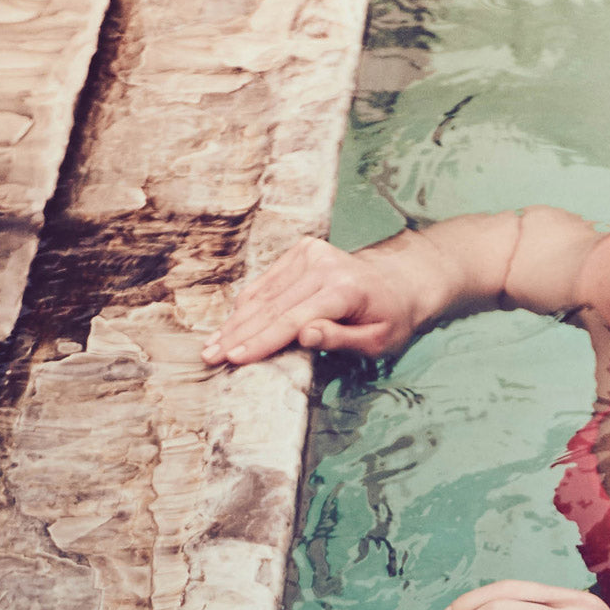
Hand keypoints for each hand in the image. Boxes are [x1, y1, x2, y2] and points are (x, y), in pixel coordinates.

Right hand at [201, 238, 422, 365]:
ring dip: (235, 322)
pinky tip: (229, 325)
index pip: (292, 319)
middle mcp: (324, 265)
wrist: (400, 282)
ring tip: (211, 345)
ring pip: (264, 294)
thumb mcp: (379, 341)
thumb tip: (304, 334)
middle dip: (238, 335)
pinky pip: (267, 282)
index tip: (234, 358)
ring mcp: (311, 254)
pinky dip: (247, 305)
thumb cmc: (390, 319)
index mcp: (344, 289)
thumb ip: (341, 338)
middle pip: (272, 307)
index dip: (261, 341)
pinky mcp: (302, 251)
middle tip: (209, 356)